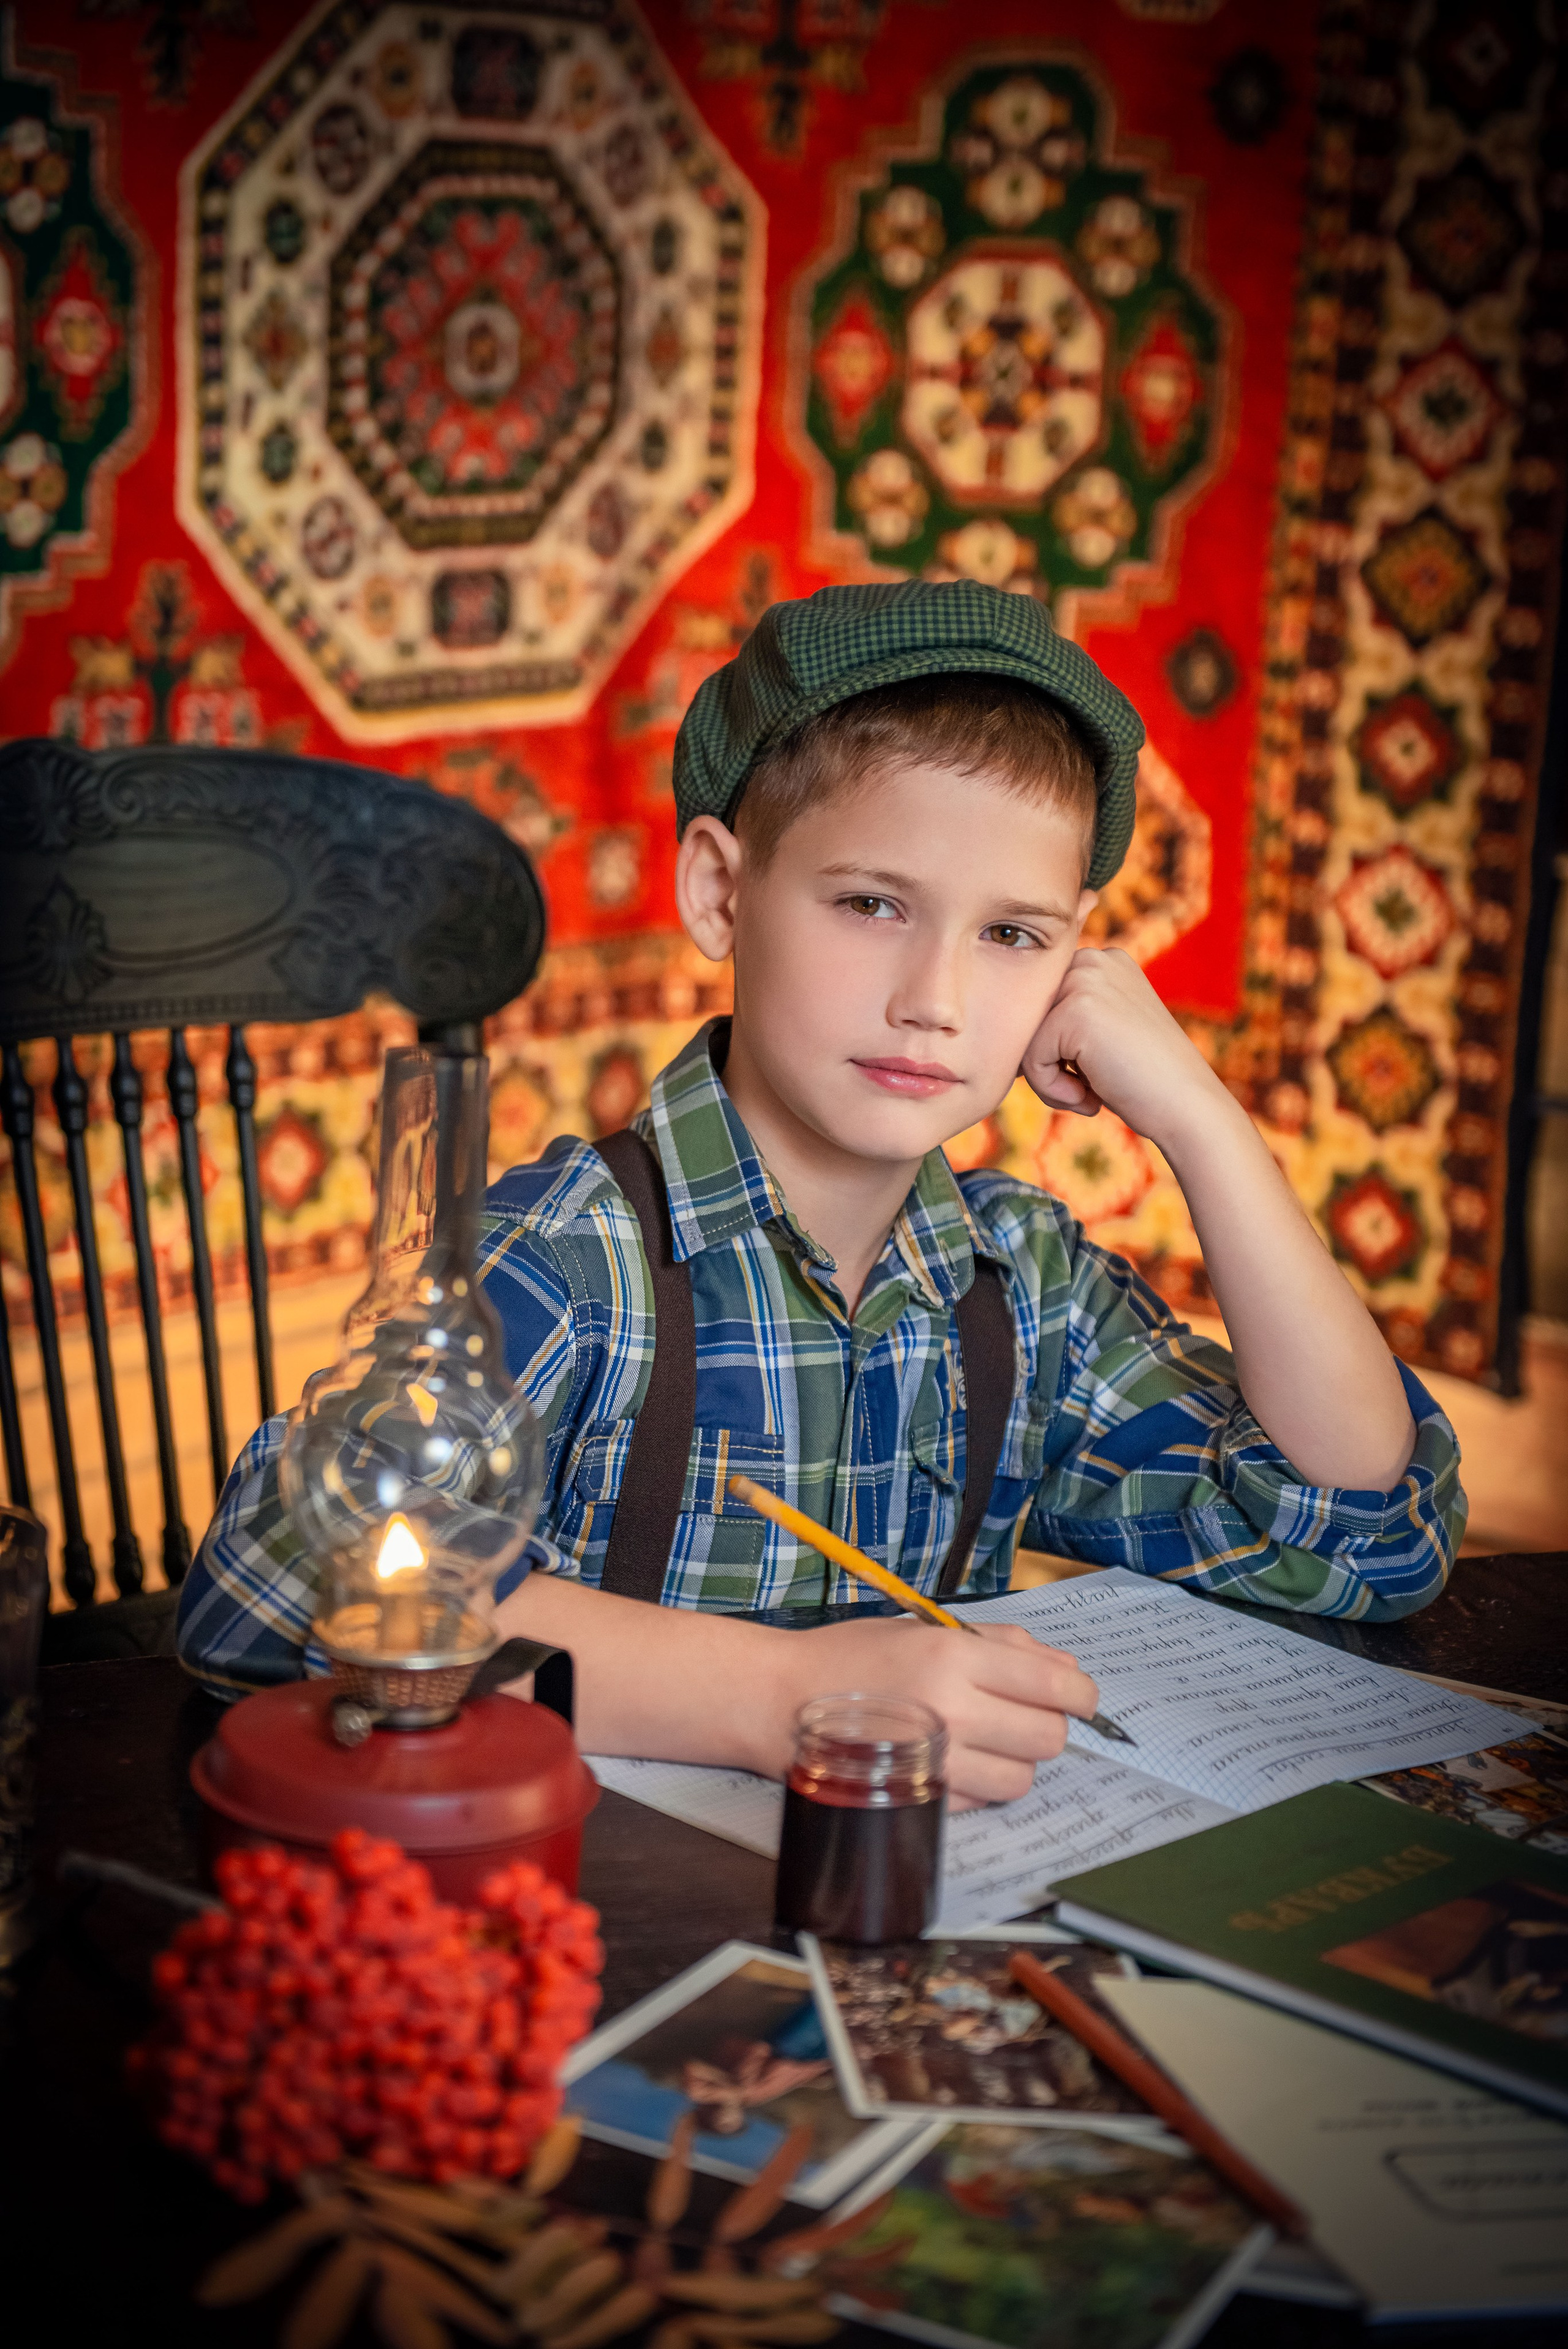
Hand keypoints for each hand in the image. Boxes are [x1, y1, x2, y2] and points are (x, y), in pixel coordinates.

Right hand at [761, 1617, 1099, 1807]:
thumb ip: (1001, 1645)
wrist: (780, 1699)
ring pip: (1022, 1779)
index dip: (1082, 1694)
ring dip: (1015, 1761)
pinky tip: (954, 1760)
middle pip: (1049, 1738)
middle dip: (1046, 1726)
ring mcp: (936, 1761)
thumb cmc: (852, 1656)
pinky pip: (984, 1802)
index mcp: (954, 1657)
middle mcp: (951, 1710)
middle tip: (1021, 1714)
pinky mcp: (920, 1798)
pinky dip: (981, 1786)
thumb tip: (1066, 1667)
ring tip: (983, 1739)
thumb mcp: (926, 1628)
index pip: (1055, 1685)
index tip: (1079, 1697)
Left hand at [1020, 945, 1227, 1148]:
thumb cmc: (1145, 1083)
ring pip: (1026, 1042)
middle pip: (1028, 1022)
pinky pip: (1030, 1061)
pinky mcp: (1074, 1011)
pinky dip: (1053, 1091)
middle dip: (1050, 1064)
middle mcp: (1092, 960)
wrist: (1189, 1107)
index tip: (1099, 1069)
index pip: (1040, 1009)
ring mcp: (1084, 981)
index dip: (1056, 1051)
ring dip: (1052, 1080)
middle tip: (1095, 1084)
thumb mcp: (1104, 1035)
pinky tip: (1092, 1097)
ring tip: (1094, 1090)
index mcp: (1101, 962)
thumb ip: (1066, 1018)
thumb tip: (1005, 1021)